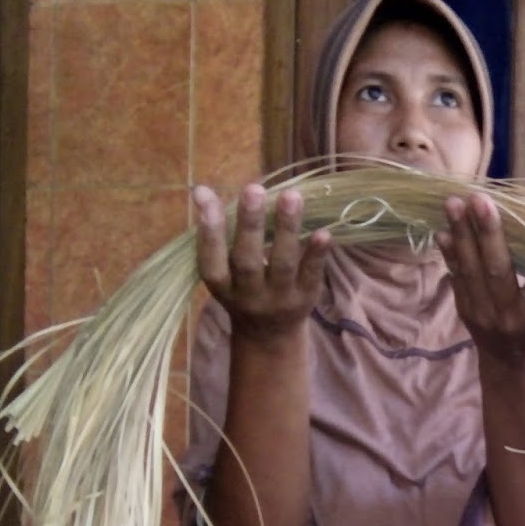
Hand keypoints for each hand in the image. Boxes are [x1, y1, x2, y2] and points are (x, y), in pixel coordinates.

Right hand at [194, 184, 330, 344]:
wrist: (269, 336)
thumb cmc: (241, 288)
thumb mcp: (223, 269)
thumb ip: (216, 233)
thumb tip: (202, 190)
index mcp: (222, 286)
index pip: (211, 260)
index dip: (209, 231)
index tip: (207, 198)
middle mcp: (248, 296)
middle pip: (248, 261)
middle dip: (250, 224)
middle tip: (254, 189)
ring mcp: (278, 299)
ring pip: (282, 265)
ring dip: (287, 229)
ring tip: (291, 196)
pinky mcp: (306, 299)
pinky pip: (311, 275)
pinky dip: (317, 254)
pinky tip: (323, 232)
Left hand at [437, 193, 524, 377]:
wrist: (508, 360)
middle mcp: (510, 319)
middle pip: (500, 274)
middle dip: (491, 235)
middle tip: (482, 200)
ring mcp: (482, 315)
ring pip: (471, 271)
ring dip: (462, 234)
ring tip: (454, 203)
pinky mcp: (464, 310)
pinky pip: (456, 277)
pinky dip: (450, 252)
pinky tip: (444, 229)